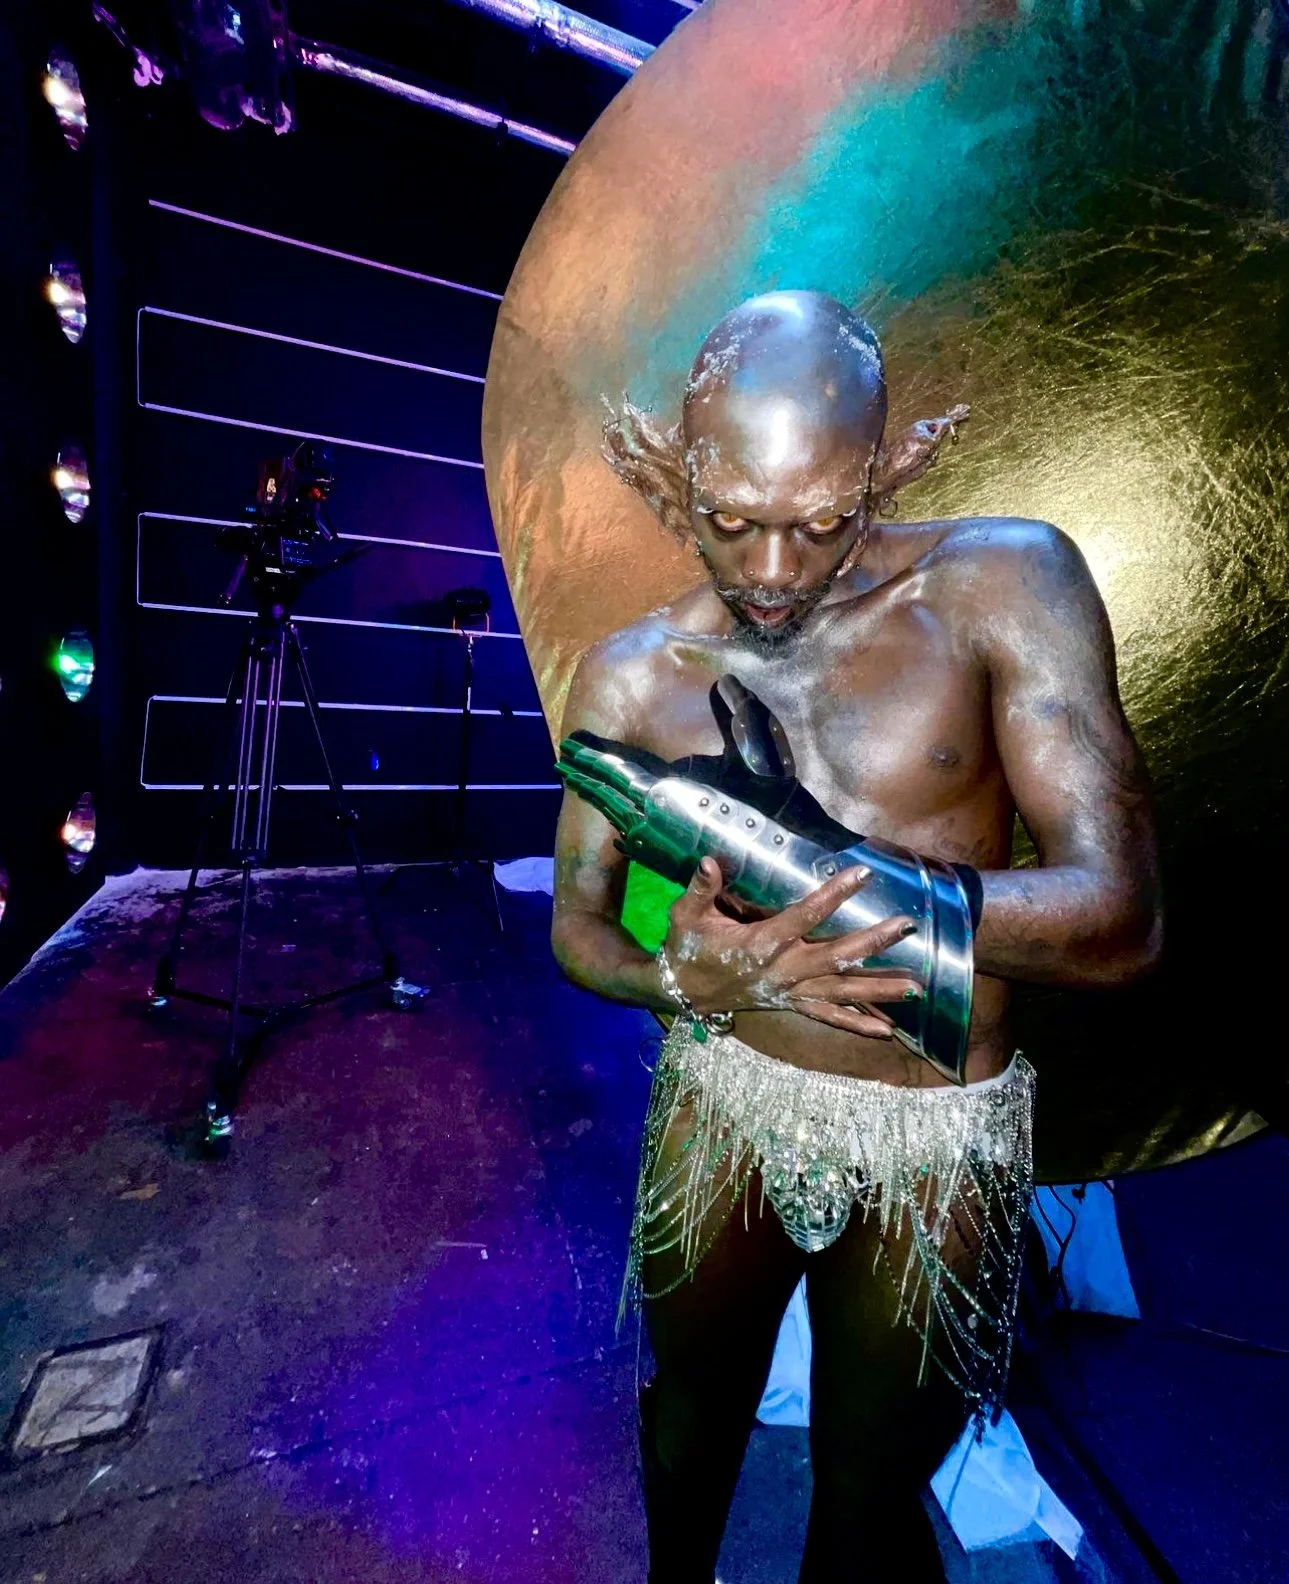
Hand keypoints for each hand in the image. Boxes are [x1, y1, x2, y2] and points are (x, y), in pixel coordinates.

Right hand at [662, 859, 920, 1038]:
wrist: (683, 990)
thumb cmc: (688, 947)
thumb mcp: (687, 916)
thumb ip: (700, 889)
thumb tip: (708, 862)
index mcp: (761, 944)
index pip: (805, 916)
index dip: (834, 895)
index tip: (863, 874)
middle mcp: (783, 970)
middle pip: (836, 957)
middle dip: (873, 941)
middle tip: (907, 925)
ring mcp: (791, 991)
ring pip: (841, 991)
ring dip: (879, 990)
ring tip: (917, 987)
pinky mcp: (792, 1003)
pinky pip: (830, 1016)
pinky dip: (858, 1024)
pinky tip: (889, 1031)